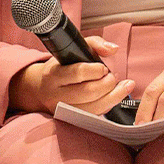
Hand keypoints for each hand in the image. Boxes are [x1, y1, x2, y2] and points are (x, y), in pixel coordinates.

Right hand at [13, 37, 129, 114]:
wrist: (41, 89)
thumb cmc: (62, 66)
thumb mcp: (73, 49)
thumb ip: (95, 43)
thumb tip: (113, 48)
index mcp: (54, 74)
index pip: (78, 73)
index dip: (96, 70)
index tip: (103, 68)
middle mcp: (56, 94)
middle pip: (88, 92)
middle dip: (108, 83)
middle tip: (112, 77)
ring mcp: (63, 110)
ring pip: (93, 108)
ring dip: (114, 96)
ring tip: (122, 86)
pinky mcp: (72, 120)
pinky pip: (95, 116)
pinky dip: (109, 105)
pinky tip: (115, 95)